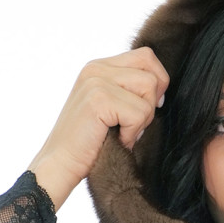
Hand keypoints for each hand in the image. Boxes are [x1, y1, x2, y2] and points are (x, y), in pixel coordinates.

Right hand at [26, 46, 170, 211]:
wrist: (60, 165)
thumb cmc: (89, 144)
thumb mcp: (111, 109)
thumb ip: (130, 90)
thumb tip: (163, 89)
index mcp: (100, 67)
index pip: (146, 57)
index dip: (156, 83)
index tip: (144, 110)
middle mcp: (96, 68)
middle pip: (151, 72)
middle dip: (150, 103)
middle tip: (131, 125)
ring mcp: (95, 81)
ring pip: (149, 90)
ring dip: (142, 120)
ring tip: (121, 133)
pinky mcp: (98, 99)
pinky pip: (139, 113)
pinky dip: (132, 134)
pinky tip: (116, 141)